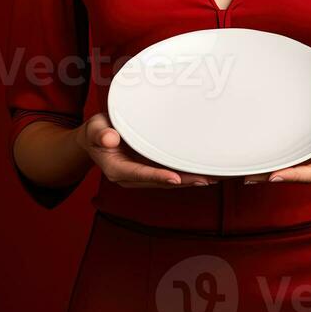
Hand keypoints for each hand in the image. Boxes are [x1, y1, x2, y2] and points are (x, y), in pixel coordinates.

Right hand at [76, 112, 217, 187]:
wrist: (97, 138)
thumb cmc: (97, 132)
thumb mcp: (95, 129)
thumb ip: (100, 133)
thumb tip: (109, 138)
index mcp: (117, 169)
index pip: (140, 174)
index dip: (158, 176)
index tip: (175, 179)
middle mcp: (133, 176)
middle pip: (161, 180)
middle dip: (184, 181)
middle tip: (207, 179)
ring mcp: (144, 174)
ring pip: (170, 179)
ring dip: (192, 179)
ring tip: (215, 177)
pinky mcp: (152, 168)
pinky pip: (172, 172)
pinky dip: (188, 172)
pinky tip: (206, 171)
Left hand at [243, 113, 310, 183]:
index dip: (293, 176)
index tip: (275, 177)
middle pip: (295, 175)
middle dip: (272, 177)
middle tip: (249, 177)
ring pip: (288, 170)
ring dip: (268, 171)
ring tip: (245, 173)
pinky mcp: (306, 157)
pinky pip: (289, 161)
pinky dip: (273, 162)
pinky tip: (257, 163)